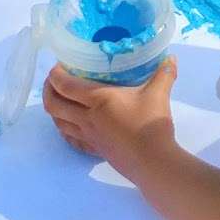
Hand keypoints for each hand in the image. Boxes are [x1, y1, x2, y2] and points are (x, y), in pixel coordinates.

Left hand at [42, 59, 176, 178]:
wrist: (152, 161)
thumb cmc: (150, 124)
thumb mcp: (158, 94)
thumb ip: (164, 74)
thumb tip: (171, 58)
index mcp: (97, 100)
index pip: (65, 85)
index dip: (55, 74)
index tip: (59, 65)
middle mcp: (86, 118)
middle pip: (53, 105)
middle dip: (48, 91)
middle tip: (54, 81)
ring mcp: (88, 136)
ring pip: (58, 122)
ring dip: (54, 110)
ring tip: (60, 100)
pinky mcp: (93, 149)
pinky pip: (70, 139)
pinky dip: (64, 129)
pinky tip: (70, 126)